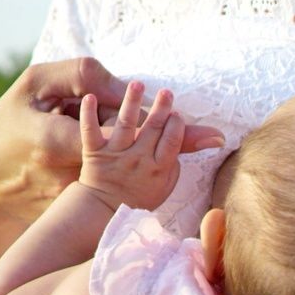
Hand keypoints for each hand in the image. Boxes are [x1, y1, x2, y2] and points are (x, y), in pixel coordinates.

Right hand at [0, 58, 224, 285]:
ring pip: (127, 176)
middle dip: (170, 144)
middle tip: (213, 137)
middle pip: (129, 157)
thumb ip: (77, 76)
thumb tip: (120, 83)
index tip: (181, 109)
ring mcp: (73, 196)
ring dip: (159, 161)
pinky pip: (115, 192)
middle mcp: (68, 175)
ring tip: (201, 146)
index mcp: (54, 141)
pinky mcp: (76, 210)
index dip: (148, 117)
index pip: (112, 128)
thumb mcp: (33, 86)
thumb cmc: (8, 126)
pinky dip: (139, 178)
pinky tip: (163, 168)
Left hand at [77, 81, 182, 210]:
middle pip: (152, 129)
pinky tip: (90, 98)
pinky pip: (90, 132)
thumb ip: (177, 163)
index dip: (175, 126)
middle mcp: (137, 159)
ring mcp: (115, 154)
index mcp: (158, 168)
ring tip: (137, 84)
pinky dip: (89, 115)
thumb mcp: (165, 184)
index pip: (171, 142)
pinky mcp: (94, 152)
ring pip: (125, 125)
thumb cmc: (138, 196)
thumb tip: (206, 141)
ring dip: (131, 103)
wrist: (104, 210)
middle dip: (161, 109)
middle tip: (166, 92)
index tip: (177, 113)